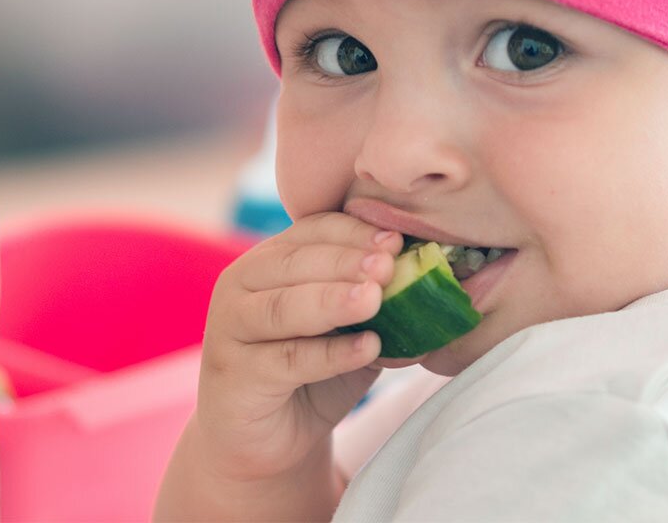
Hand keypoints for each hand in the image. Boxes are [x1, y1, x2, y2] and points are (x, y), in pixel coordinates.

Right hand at [186, 212, 400, 482]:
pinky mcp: (235, 375)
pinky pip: (287, 360)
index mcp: (271, 260)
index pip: (312, 230)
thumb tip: (436, 293)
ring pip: (283, 307)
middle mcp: (242, 285)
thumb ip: (381, 307)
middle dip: (346, 262)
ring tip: (375, 300)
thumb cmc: (312, 371)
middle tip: (388, 267)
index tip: (397, 241)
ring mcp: (231, 329)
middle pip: (294, 262)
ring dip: (332, 300)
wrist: (267, 437)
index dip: (354, 232)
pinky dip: (330, 353)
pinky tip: (367, 348)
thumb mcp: (351, 331)